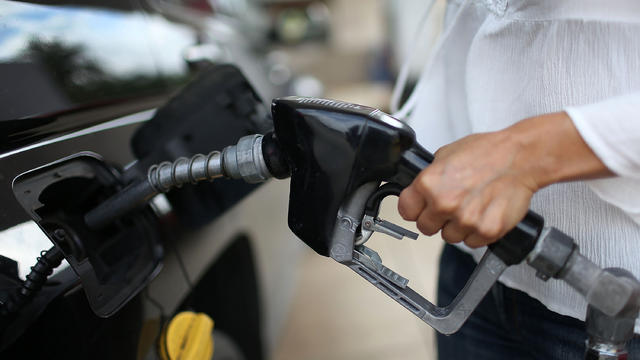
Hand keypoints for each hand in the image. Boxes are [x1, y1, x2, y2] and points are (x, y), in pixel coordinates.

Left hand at [397, 112, 611, 247]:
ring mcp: (465, 220)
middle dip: (435, 219)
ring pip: (449, 237)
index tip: (420, 207)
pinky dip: (476, 232)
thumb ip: (429, 176)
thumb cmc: (487, 152)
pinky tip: (483, 213)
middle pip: (425, 227)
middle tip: (450, 206)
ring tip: (471, 206)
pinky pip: (471, 242)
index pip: (406, 211)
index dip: (414, 208)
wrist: (521, 157)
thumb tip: (419, 190)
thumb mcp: (446, 154)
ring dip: (457, 226)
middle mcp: (444, 204)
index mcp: (429, 184)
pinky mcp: (486, 231)